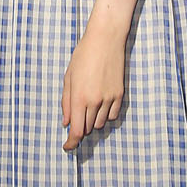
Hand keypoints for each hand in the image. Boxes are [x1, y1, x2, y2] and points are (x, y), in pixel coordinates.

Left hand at [61, 27, 124, 152]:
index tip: (67, 147)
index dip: (71, 143)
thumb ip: (66, 102)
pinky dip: (105, 114)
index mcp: (79, 97)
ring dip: (92, 120)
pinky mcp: (120, 95)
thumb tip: (66, 123)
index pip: (76, 131)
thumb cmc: (83, 55)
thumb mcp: (68, 77)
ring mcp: (109, 99)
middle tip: (76, 113)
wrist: (106, 39)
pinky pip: (112, 115)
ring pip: (99, 123)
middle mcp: (95, 101)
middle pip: (86, 128)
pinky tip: (101, 102)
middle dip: (80, 125)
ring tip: (89, 102)